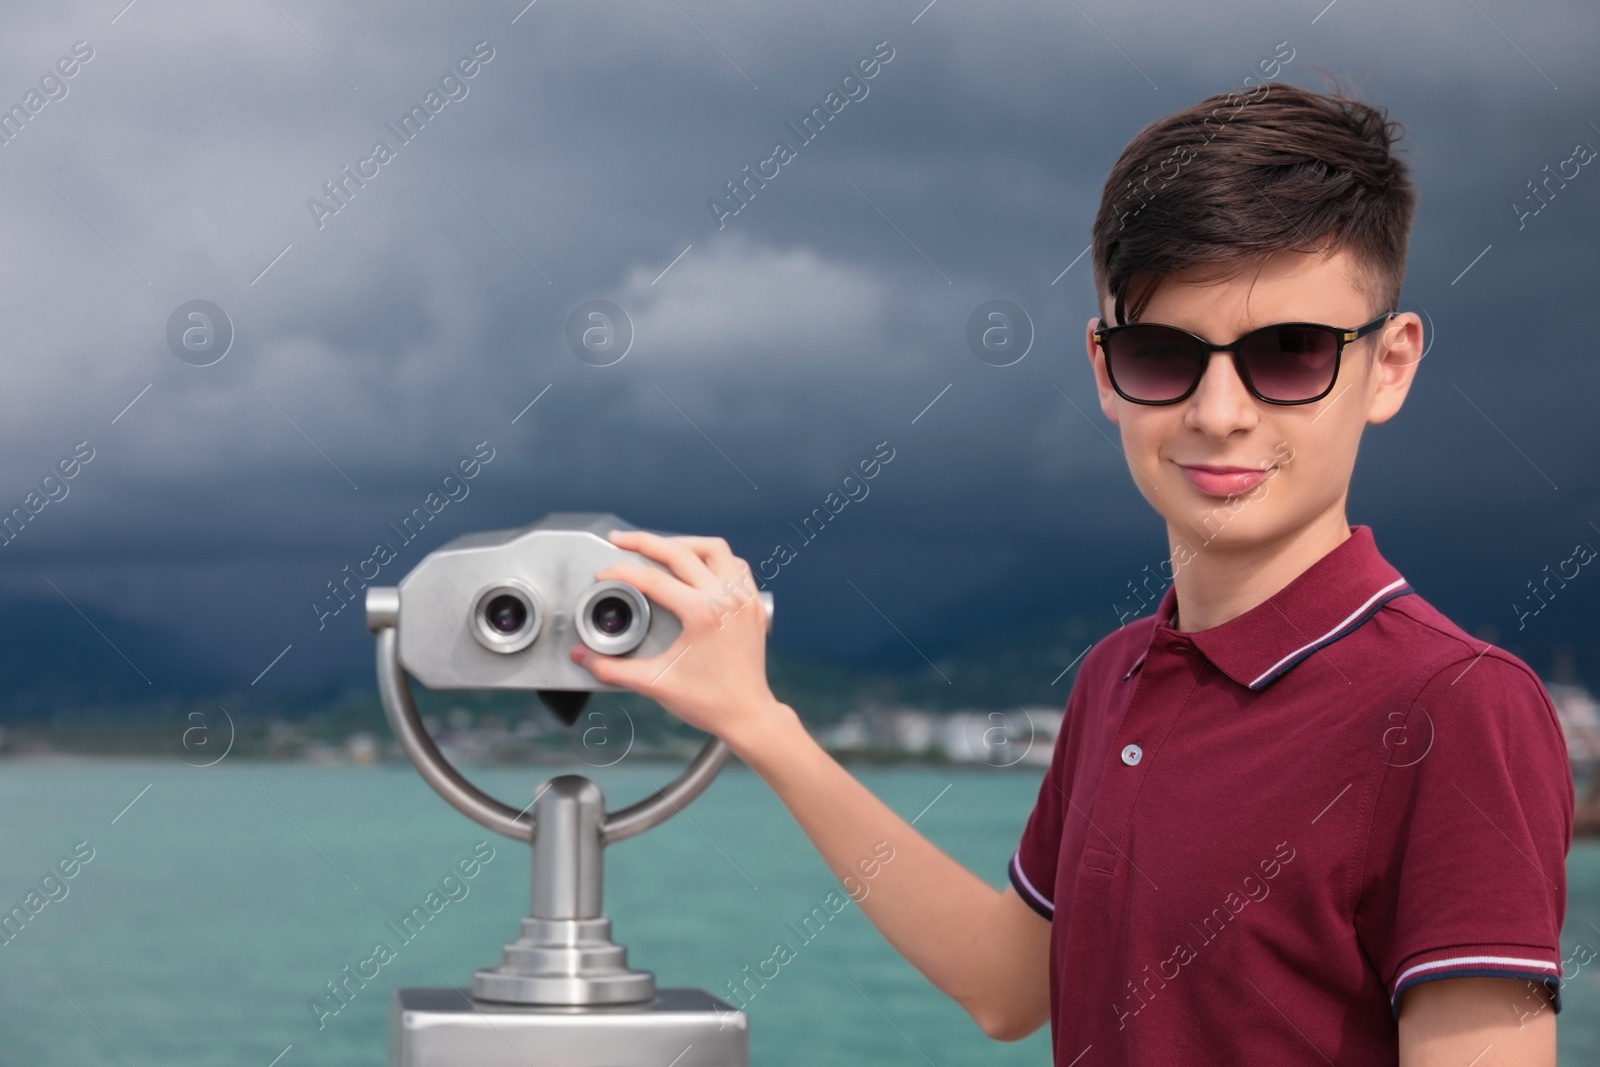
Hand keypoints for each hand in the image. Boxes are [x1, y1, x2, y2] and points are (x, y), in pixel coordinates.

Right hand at [569, 529, 780, 743]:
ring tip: (659, 548)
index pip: (653, 580)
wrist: (748, 715)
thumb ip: (612, 669)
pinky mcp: (754, 604)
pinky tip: (697, 566)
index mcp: (702, 614)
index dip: (621, 572)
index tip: (603, 573)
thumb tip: (582, 655)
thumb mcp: (655, 683)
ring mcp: (744, 598)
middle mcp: (726, 598)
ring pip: (714, 549)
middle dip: (645, 542)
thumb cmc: (708, 702)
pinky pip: (736, 565)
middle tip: (620, 540)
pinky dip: (715, 559)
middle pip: (681, 552)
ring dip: (684, 544)